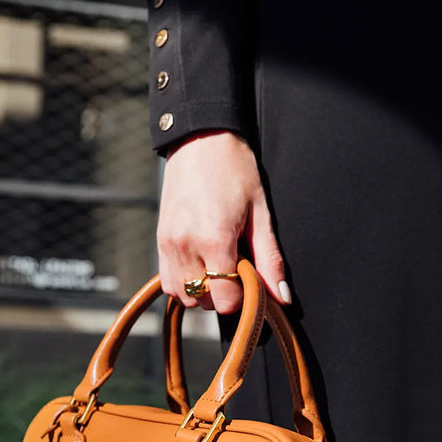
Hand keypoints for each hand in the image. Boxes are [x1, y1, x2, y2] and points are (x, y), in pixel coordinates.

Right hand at [156, 130, 290, 312]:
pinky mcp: (160, 241)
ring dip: (203, 291)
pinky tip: (202, 264)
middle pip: (204, 301)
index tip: (251, 277)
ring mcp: (168, 245)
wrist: (201, 140)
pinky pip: (169, 282)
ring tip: (219, 266)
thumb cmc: (234, 170)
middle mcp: (185, 246)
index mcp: (214, 240)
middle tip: (237, 267)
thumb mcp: (260, 213)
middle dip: (224, 293)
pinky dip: (185, 282)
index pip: (225, 299)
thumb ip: (269, 259)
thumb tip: (282, 297)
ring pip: (184, 296)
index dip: (243, 296)